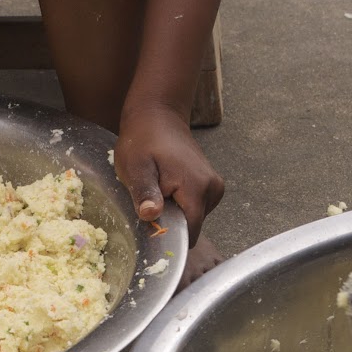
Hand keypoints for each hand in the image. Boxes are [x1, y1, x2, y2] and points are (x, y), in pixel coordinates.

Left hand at [114, 103, 224, 244]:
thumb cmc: (143, 141)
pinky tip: (168, 191)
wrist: (158, 117)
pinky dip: (180, 206)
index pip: (189, 232)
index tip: (150, 227)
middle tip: (151, 203)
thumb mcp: (136, 167)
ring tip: (159, 193)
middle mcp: (213, 190)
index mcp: (197, 188)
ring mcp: (216, 188)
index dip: (168, 234)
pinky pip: (195, 209)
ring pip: (193, 219)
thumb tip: (151, 215)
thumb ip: (144, 192)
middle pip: (191, 226)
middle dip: (170, 222)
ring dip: (175, 213)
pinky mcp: (213, 186)